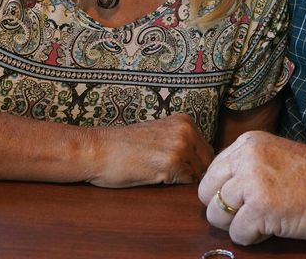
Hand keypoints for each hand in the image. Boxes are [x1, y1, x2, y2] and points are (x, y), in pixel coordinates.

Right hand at [88, 114, 215, 187]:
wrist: (98, 149)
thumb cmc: (123, 146)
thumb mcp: (159, 134)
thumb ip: (180, 141)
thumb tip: (200, 162)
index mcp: (184, 121)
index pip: (206, 150)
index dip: (197, 164)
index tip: (183, 170)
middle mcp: (186, 131)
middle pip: (207, 162)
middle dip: (194, 173)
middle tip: (172, 177)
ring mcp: (180, 147)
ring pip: (198, 174)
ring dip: (184, 180)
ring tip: (162, 176)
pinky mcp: (171, 164)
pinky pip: (187, 182)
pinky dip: (176, 185)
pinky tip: (157, 178)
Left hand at [198, 131, 305, 244]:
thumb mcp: (273, 156)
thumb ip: (246, 166)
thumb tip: (218, 190)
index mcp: (247, 143)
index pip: (212, 173)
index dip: (225, 193)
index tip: (244, 200)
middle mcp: (246, 158)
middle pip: (207, 193)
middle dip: (224, 210)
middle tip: (249, 214)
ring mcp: (252, 182)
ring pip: (216, 215)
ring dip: (237, 225)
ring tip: (262, 220)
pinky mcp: (260, 207)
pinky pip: (237, 233)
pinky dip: (252, 238)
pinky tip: (272, 228)